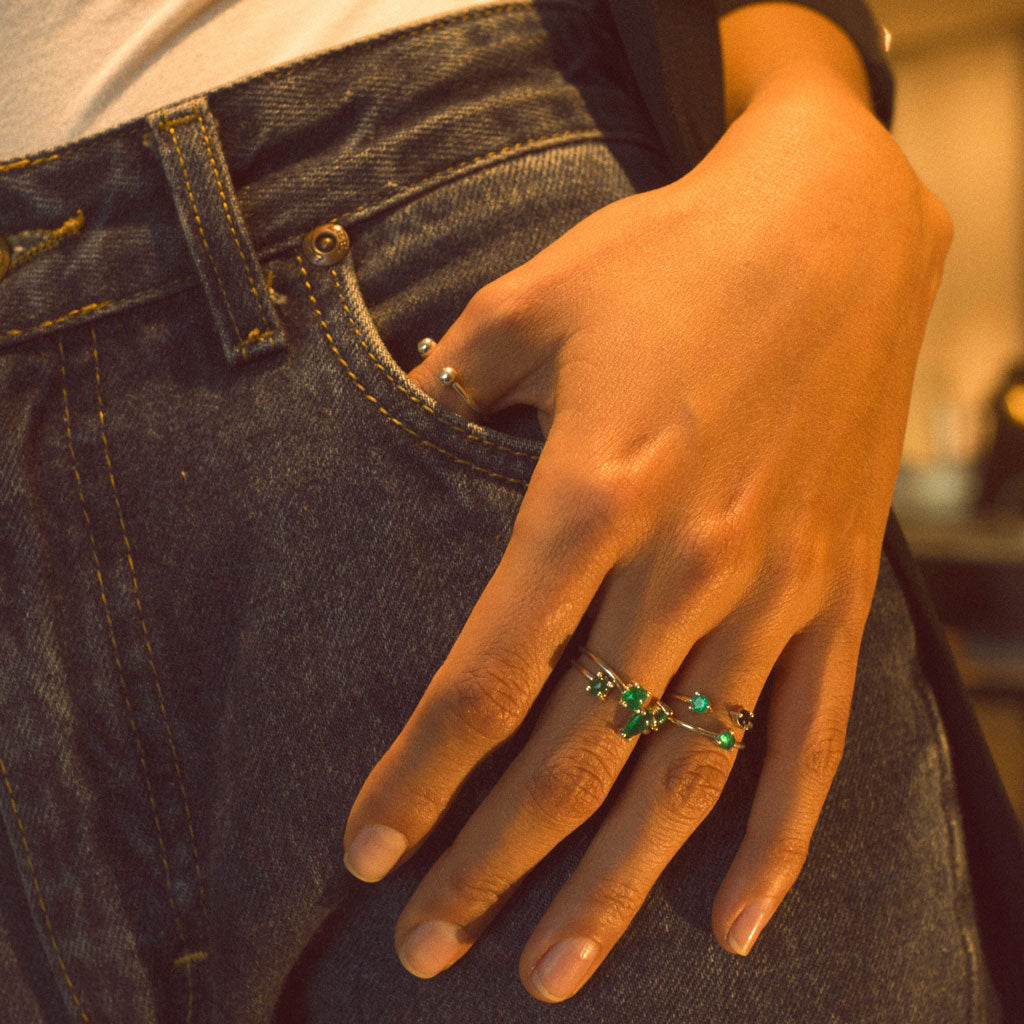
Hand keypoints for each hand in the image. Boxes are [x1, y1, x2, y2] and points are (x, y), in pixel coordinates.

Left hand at [342, 63, 950, 1000]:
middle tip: (430, 951)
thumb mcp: (534, 298)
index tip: (367, 853)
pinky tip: (734, 919)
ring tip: (553, 971)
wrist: (832, 227)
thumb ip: (455, 378)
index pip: (486, 676)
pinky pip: (813, 739)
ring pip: (687, 774)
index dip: (420, 775)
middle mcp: (684, 562)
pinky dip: (778, 838)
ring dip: (617, 886)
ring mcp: (773, 588)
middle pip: (576, 754)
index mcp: (591, 492)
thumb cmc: (672, 255)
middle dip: (493, 862)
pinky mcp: (839, 590)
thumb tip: (408, 414)